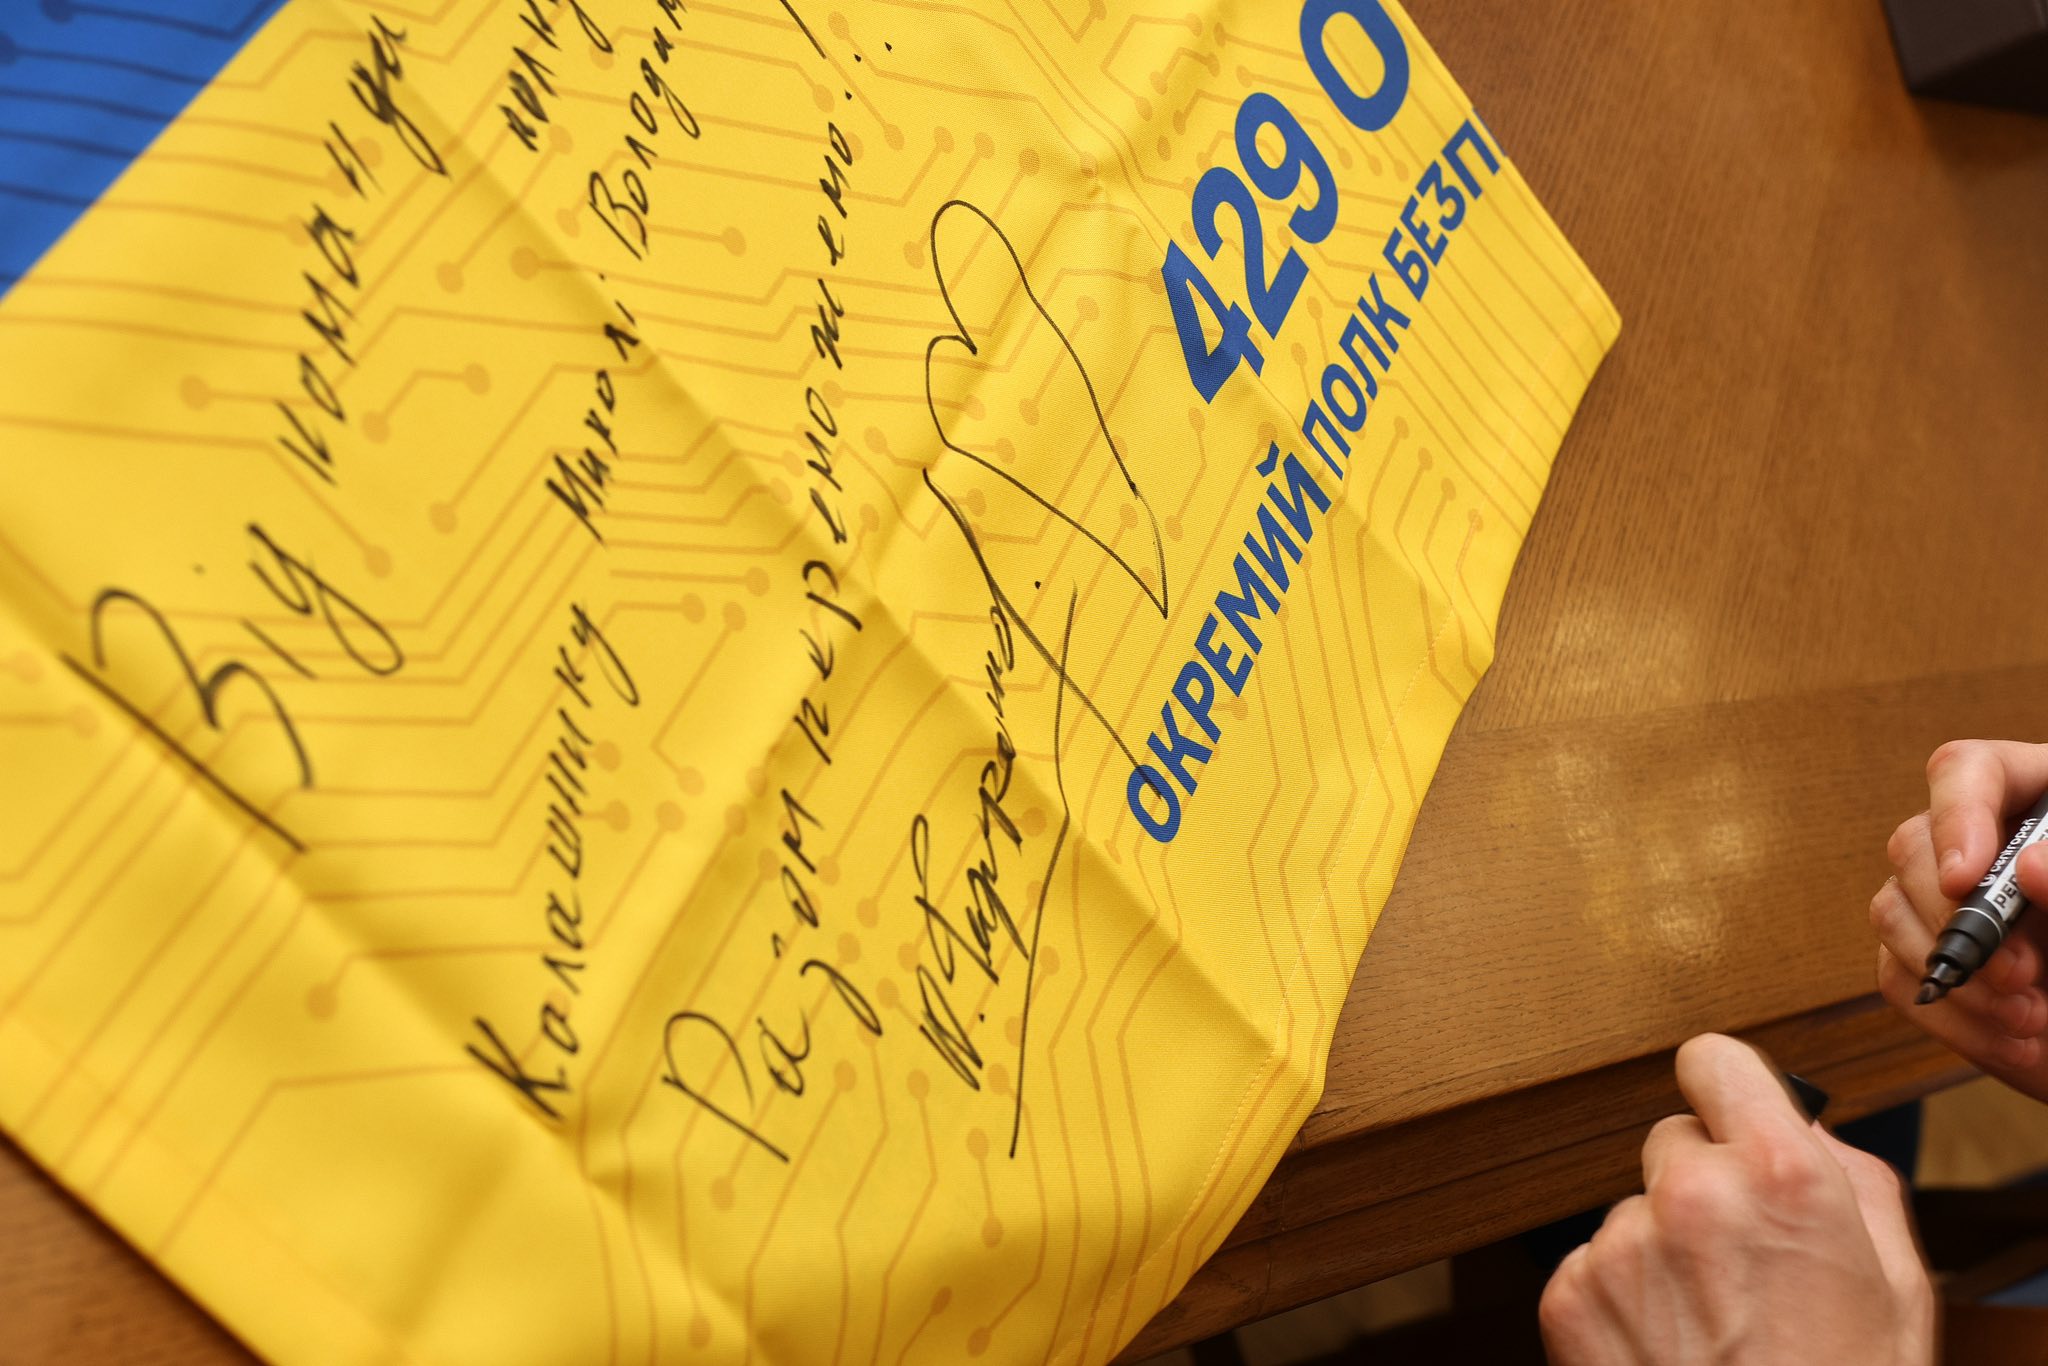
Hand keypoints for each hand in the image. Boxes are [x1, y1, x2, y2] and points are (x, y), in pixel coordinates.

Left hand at [1539, 1034, 1933, 1365]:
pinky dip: (1622, 1297)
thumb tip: (1800, 1126)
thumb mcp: (1894, 1281)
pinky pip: (1593, 1263)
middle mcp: (1693, 1194)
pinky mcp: (1571, 1293)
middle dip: (1701, 1184)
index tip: (1728, 1108)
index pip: (1715, 1059)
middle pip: (1673, 1141)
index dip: (1725, 1087)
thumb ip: (1844, 1178)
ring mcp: (1622, 1244)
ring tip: (1711, 1323)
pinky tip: (1670, 1348)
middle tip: (1740, 1260)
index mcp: (1783, 1174)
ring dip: (1661, 1248)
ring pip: (1635, 1210)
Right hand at [1871, 740, 2047, 1095]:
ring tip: (2030, 1018)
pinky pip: (1899, 975)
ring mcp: (1953, 904)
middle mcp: (1989, 847)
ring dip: (1958, 974)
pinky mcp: (1935, 960)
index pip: (1968, 772)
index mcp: (2044, 804)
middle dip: (1959, 920)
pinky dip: (1953, 1017)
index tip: (1966, 880)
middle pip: (1916, 843)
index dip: (1956, 816)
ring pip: (1894, 909)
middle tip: (2019, 973)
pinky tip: (2012, 1038)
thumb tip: (2028, 866)